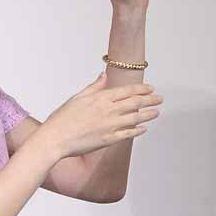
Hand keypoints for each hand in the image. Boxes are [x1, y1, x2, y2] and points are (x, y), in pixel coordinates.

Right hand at [35, 72, 161, 158]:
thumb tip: (103, 75)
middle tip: (160, 98)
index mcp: (101, 98)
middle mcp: (108, 111)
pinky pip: (128, 134)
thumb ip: (94, 86)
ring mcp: (110, 126)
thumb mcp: (78, 97)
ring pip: (135, 118)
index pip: (127, 91)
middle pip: (135, 103)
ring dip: (148, 114)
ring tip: (157, 112)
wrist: (55, 139)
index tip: (151, 88)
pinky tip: (144, 128)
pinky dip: (137, 130)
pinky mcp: (108, 140)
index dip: (141, 89)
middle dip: (150, 100)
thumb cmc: (62, 118)